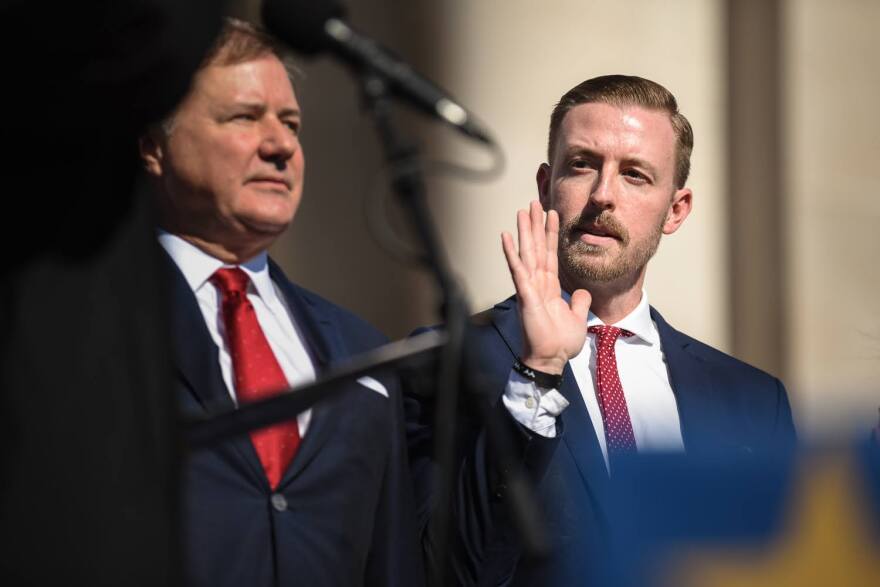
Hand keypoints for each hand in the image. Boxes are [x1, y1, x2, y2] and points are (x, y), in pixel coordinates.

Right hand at [501, 200, 590, 373]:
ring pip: (527, 253)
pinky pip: (518, 270)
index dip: (551, 234)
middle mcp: (538, 283)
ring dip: (524, 231)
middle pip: (537, 248)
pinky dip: (512, 253)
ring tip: (522, 211)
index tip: (551, 214)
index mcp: (549, 287)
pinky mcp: (526, 295)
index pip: (551, 254)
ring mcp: (530, 288)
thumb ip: (578, 302)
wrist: (552, 359)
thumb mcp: (577, 317)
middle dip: (535, 225)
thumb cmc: (560, 343)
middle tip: (533, 203)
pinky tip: (506, 236)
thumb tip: (581, 291)